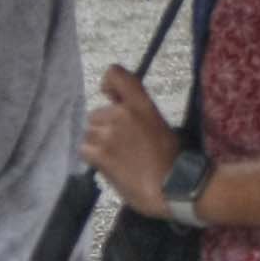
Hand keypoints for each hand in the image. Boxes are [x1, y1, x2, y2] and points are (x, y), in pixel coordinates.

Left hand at [81, 64, 178, 215]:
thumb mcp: (160, 126)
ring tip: (116, 159)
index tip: (109, 96)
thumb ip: (138, 116)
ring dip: (98, 145)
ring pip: (89, 134)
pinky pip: (85, 150)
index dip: (107, 83)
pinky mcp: (100, 153)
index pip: (115, 74)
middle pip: (96, 114)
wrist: (173, 186)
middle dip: (103, 128)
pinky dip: (94, 158)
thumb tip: (124, 118)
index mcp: (140, 104)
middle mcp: (121, 113)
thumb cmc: (174, 160)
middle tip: (120, 146)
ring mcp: (108, 133)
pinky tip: (109, 167)